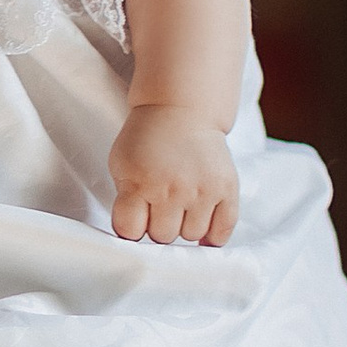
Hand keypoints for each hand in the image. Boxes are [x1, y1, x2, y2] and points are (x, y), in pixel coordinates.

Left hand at [108, 106, 237, 246]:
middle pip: (162, 236)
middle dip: (158, 225)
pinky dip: (213, 235)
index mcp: (140, 183)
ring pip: (191, 235)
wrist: (181, 110)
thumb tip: (133, 235)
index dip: (130, 228)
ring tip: (182, 207)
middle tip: (160, 206)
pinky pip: (222, 230)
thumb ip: (123, 199)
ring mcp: (202, 190)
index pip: (130, 231)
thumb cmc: (147, 138)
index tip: (135, 220)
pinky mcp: (226, 188)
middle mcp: (173, 189)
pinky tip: (204, 225)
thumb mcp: (121, 164)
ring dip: (184, 226)